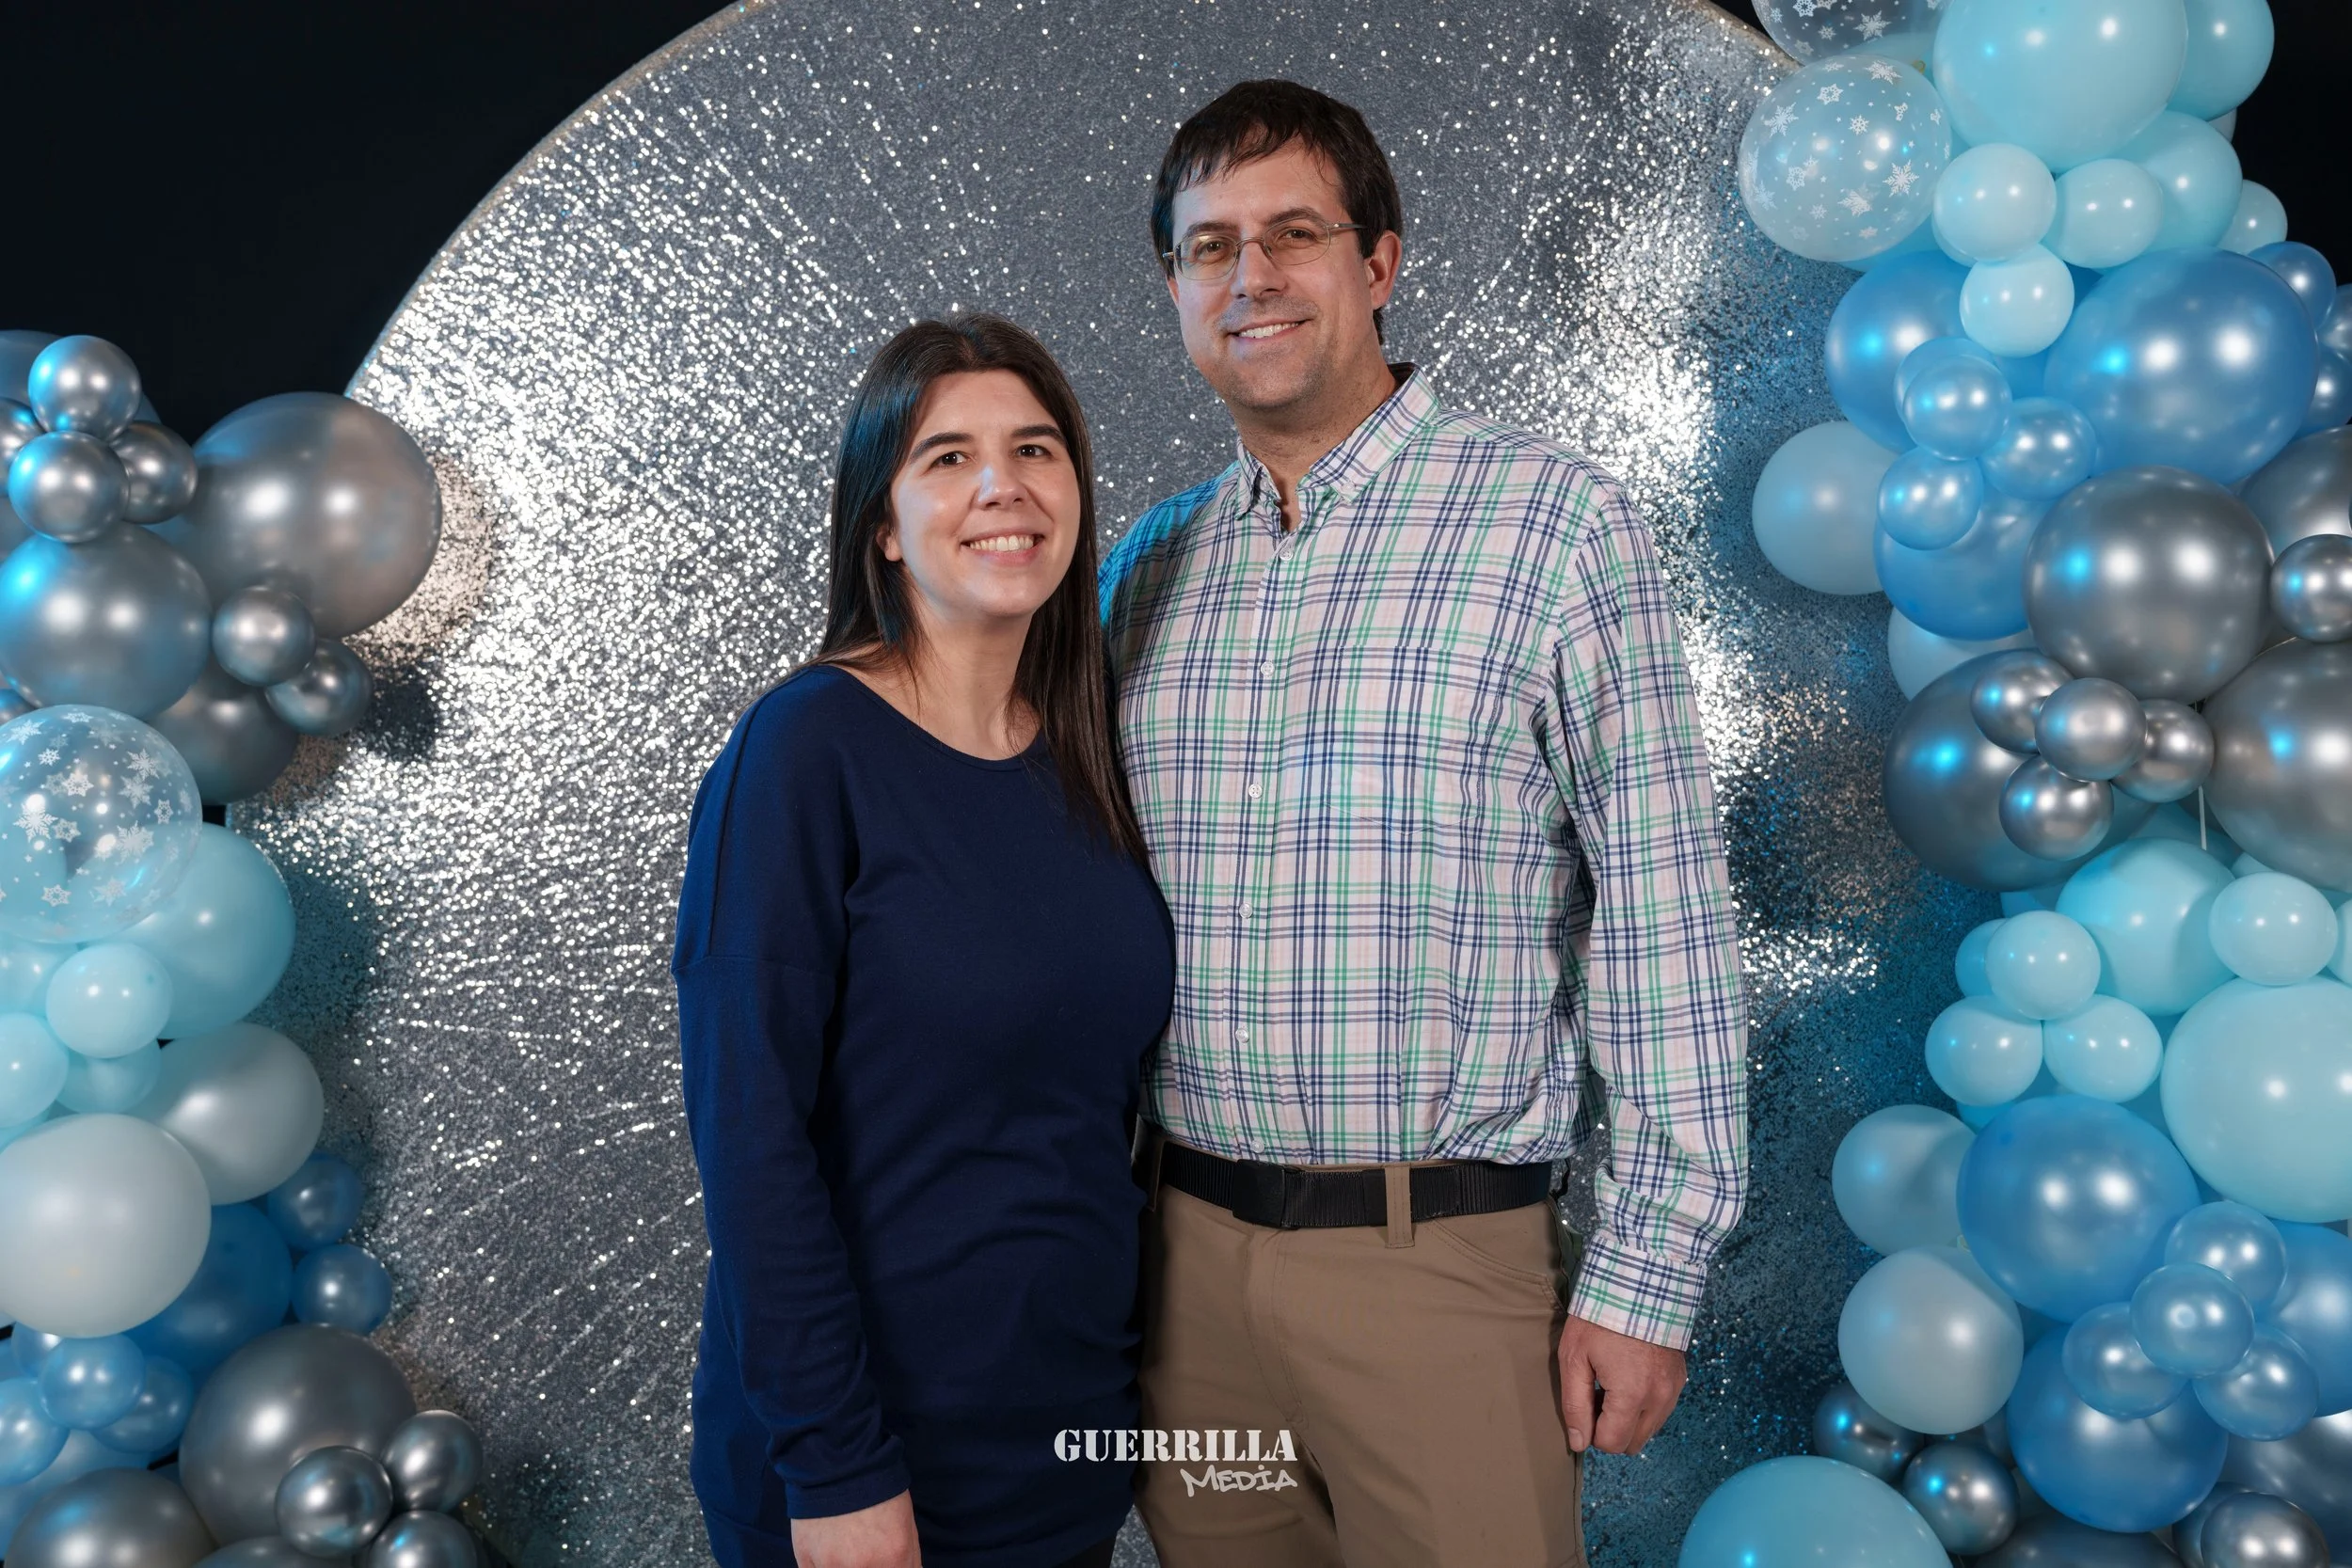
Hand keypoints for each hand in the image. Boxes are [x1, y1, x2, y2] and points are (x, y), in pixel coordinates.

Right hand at [790, 1490, 921, 1567]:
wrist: (838, 1460)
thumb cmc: (879, 1489)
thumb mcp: (907, 1524)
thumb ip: (909, 1562)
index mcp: (893, 1557)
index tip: (887, 1564)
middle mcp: (862, 1567)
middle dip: (872, 1566)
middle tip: (866, 1554)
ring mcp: (831, 1566)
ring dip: (846, 1566)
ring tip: (850, 1551)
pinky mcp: (806, 1560)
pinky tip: (831, 1555)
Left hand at [1556, 1313, 1686, 1455]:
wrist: (1637, 1284)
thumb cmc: (1599, 1318)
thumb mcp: (1574, 1358)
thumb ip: (1575, 1405)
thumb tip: (1579, 1443)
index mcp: (1632, 1395)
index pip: (1611, 1443)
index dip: (1591, 1431)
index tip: (1586, 1402)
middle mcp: (1659, 1398)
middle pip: (1632, 1443)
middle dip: (1611, 1428)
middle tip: (1597, 1394)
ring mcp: (1673, 1389)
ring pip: (1648, 1430)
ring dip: (1628, 1419)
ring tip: (1613, 1384)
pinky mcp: (1679, 1379)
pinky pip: (1660, 1411)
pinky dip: (1644, 1406)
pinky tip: (1630, 1378)